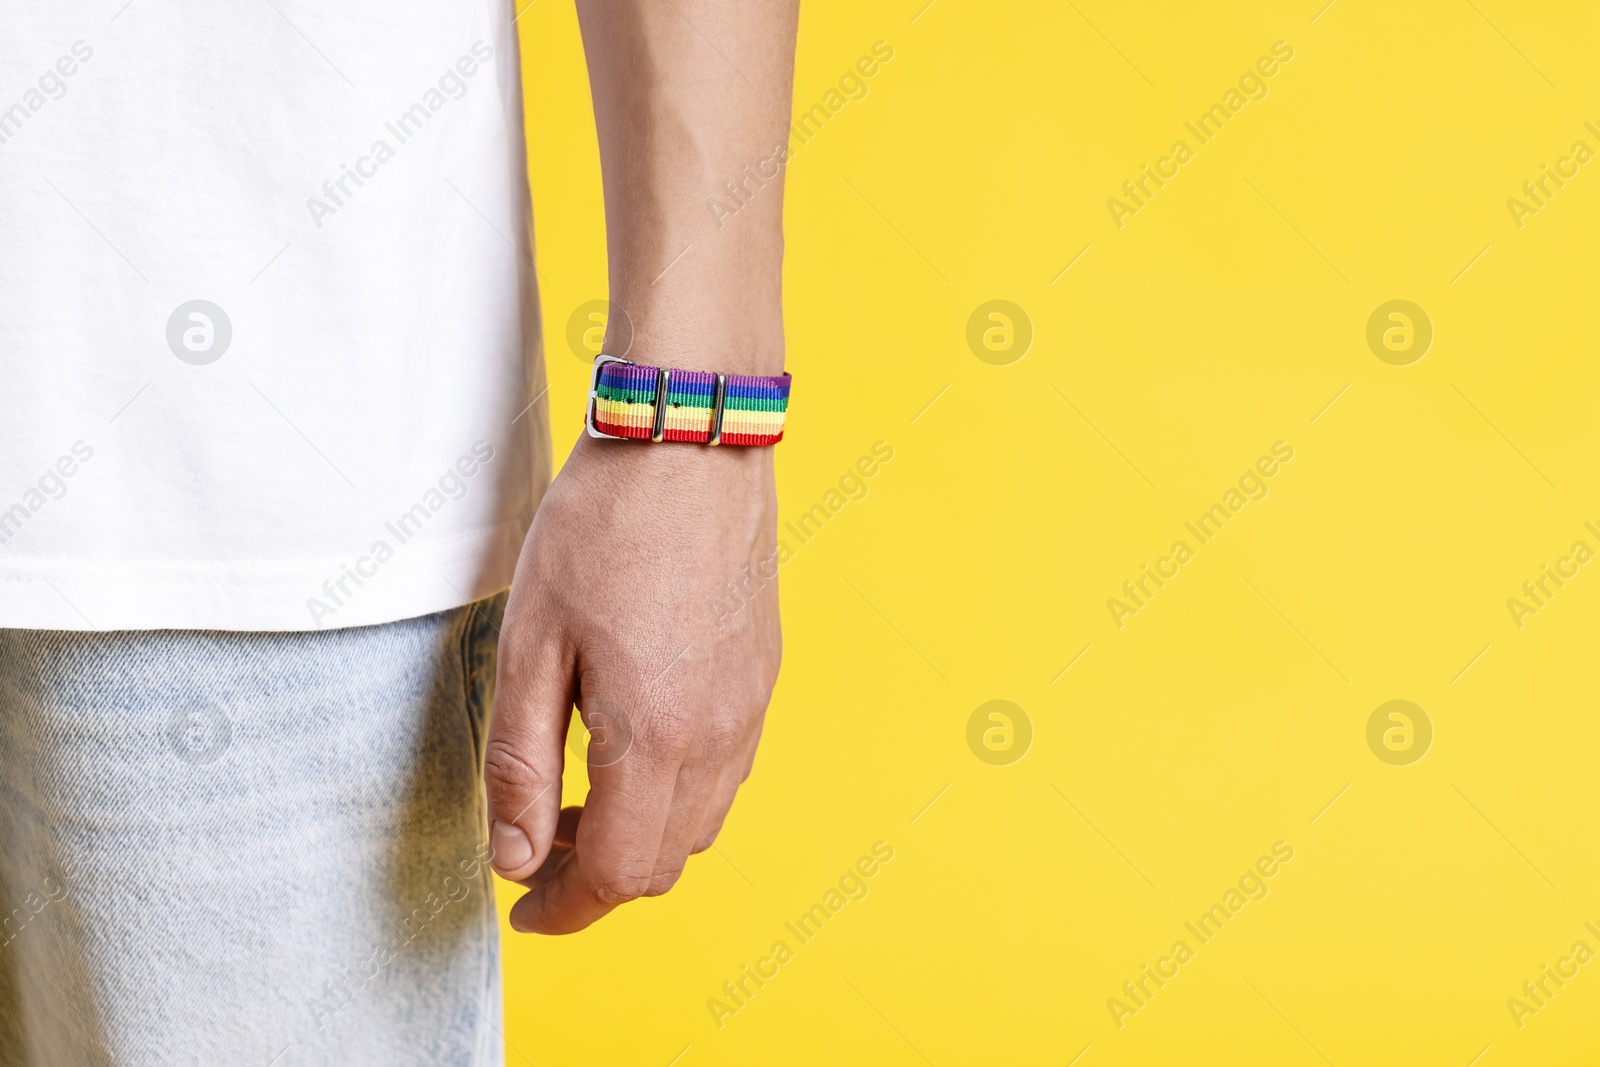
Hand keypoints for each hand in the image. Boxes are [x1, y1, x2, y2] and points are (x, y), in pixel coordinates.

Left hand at [484, 434, 780, 933]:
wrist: (689, 445)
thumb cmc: (601, 529)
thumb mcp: (529, 645)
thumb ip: (520, 764)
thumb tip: (512, 858)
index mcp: (653, 738)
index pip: (615, 874)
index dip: (562, 908)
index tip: (519, 907)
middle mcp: (717, 738)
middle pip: (663, 865)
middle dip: (595, 880)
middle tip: (533, 847)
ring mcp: (750, 710)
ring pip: (699, 826)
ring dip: (638, 838)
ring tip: (577, 798)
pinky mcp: (763, 679)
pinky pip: (727, 775)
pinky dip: (675, 796)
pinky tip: (632, 749)